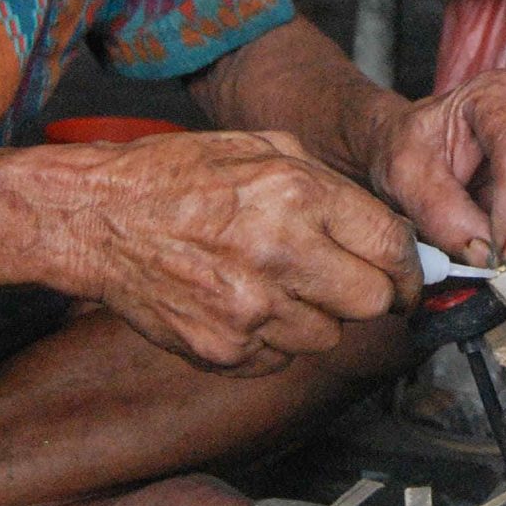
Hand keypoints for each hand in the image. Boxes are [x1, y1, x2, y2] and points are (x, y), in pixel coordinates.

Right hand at [20, 131, 423, 376]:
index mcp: (296, 195)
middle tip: (343, 279)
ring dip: (316, 317)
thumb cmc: (175, 176)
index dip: (409, 268)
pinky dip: (273, 339)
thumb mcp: (261, 147)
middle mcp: (281, 255)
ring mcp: (251, 310)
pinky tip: (242, 303)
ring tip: (276, 284)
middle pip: (372, 303)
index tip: (407, 277)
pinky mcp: (225, 350)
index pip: (391, 248)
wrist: (96, 219)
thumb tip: (386, 230)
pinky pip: (280, 358)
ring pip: (328, 337)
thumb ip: (329, 186)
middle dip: (367, 292)